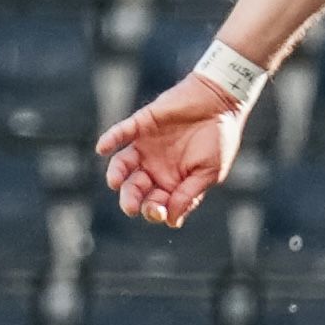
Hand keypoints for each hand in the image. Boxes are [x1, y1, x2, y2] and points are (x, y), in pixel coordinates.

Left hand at [93, 71, 254, 226]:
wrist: (221, 103)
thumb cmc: (219, 139)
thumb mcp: (209, 172)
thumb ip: (189, 195)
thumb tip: (172, 221)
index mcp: (172, 183)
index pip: (155, 204)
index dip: (154, 211)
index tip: (160, 211)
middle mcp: (155, 168)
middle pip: (135, 189)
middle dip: (130, 200)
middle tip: (132, 206)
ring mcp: (146, 147)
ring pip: (123, 166)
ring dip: (117, 174)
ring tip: (115, 182)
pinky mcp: (142, 124)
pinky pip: (121, 133)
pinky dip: (111, 139)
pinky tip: (103, 147)